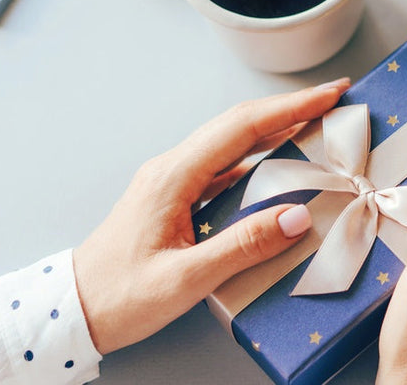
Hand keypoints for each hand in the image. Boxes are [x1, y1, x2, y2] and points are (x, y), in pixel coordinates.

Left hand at [72, 78, 350, 354]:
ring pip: (232, 142)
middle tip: (333, 98)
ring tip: (316, 123)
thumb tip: (297, 216)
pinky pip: (224, 165)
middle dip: (290, 107)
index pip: (242, 128)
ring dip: (276, 127)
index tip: (329, 94)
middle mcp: (172, 169)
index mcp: (173, 177)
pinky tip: (278, 163)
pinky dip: (258, 156)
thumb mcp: (185, 279)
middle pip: (239, 124)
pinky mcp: (175, 198)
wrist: (72, 311)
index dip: (291, 108)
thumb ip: (243, 246)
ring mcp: (172, 181)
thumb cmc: (119, 297)